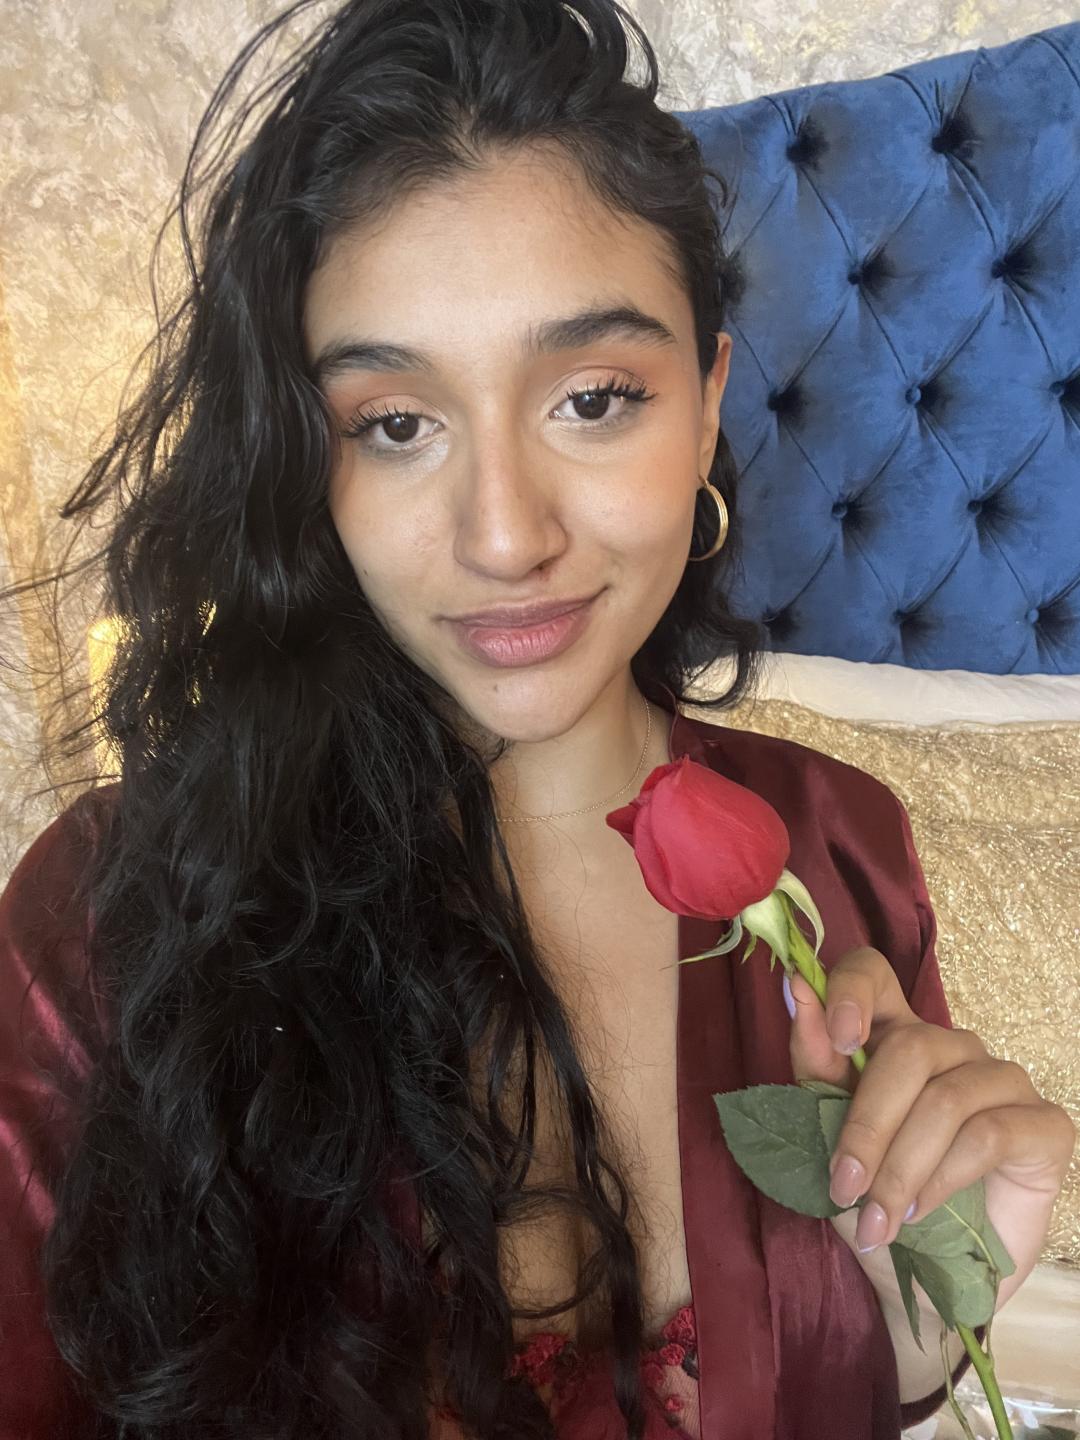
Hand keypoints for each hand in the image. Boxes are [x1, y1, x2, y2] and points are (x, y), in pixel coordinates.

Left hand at [787, 946, 1075, 1304]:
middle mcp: (953, 1048)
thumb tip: (794, 989)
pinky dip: (942, 1180)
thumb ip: (815, 1064)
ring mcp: (1004, 1082)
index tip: (837, 1036)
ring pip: (947, 1098)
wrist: (918, 1282)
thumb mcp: (825, 1134)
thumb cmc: (870, 1200)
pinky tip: (919, 1215)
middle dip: (867, 1125)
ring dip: (901, 1168)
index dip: (853, 990)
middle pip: (910, 1048)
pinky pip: (988, 1135)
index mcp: (894, 1036)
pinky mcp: (1045, 1126)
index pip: (874, 973)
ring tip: (876, 1220)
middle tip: (842, 1186)